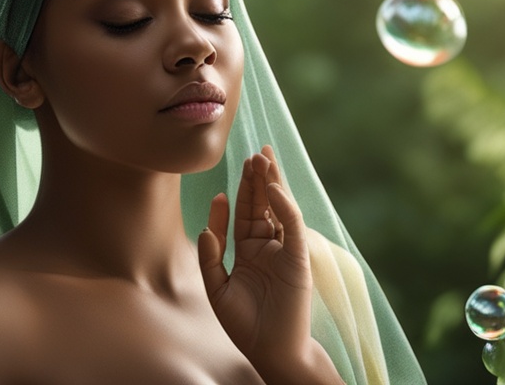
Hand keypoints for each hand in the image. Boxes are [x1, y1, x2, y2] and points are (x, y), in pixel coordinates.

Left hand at [198, 146, 342, 383]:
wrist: (271, 350)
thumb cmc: (245, 325)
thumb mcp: (218, 290)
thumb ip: (210, 259)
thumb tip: (205, 229)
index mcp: (249, 252)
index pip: (242, 217)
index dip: (233, 201)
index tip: (221, 193)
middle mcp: (268, 246)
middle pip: (262, 205)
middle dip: (257, 179)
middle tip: (254, 154)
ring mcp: (285, 250)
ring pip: (278, 208)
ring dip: (272, 183)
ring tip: (264, 157)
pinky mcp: (298, 258)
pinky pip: (292, 227)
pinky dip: (284, 207)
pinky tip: (273, 189)